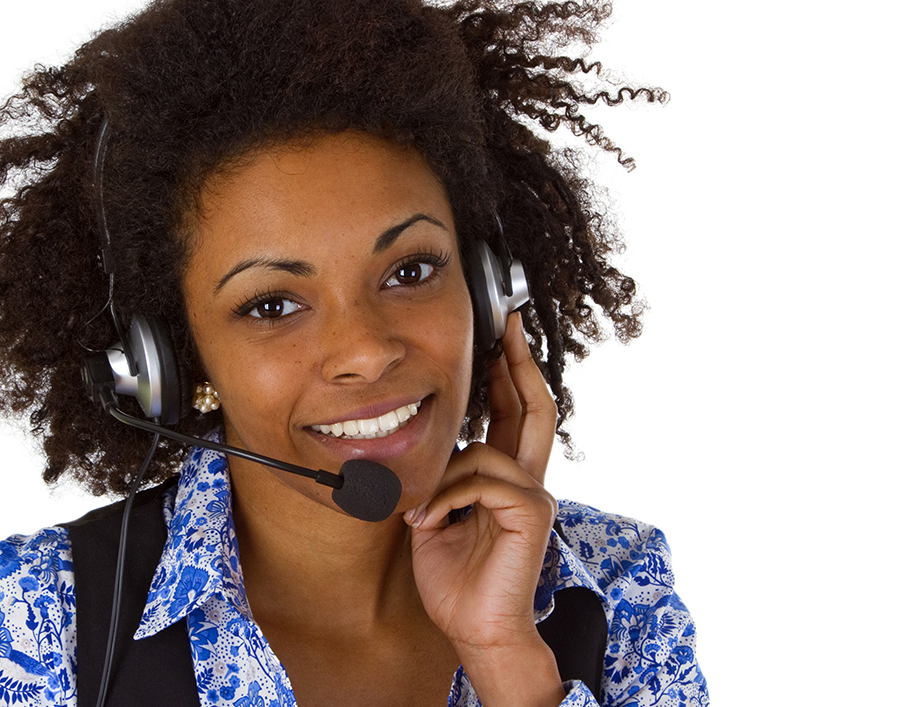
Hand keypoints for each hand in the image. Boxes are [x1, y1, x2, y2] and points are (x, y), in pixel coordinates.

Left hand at [405, 313, 562, 703]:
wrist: (474, 627)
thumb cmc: (455, 578)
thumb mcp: (436, 515)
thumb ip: (441, 478)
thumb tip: (429, 444)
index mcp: (504, 479)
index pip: (511, 415)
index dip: (506, 376)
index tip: (497, 340)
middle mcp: (526, 481)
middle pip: (533, 408)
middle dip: (519, 364)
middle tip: (510, 327)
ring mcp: (533, 495)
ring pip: (483, 449)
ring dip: (442, 476)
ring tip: (423, 513)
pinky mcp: (531, 512)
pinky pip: (481, 480)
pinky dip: (446, 499)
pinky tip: (430, 523)